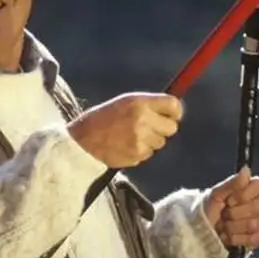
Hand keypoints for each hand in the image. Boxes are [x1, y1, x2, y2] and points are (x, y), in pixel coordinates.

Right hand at [67, 92, 183, 168]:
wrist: (83, 138)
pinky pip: (148, 154)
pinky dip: (140, 151)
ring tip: (131, 136)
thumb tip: (175, 110)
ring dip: (150, 141)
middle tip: (150, 127)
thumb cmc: (104, 117)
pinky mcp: (137, 155)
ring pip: (160, 143)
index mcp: (140, 103)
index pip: (173, 105)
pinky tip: (125, 145)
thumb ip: (149, 105)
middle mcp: (143, 120)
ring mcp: (140, 140)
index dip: (175, 111)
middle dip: (163, 128)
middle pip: (172, 127)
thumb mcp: (125, 102)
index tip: (172, 115)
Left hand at [203, 168, 258, 250]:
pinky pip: (253, 238)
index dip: (243, 194)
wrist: (202, 233)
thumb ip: (231, 183)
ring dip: (232, 227)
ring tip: (224, 226)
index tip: (229, 200)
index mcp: (249, 190)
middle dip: (233, 213)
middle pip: (256, 206)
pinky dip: (235, 238)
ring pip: (253, 224)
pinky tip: (228, 236)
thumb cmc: (208, 211)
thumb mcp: (215, 195)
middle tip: (223, 214)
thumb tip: (246, 169)